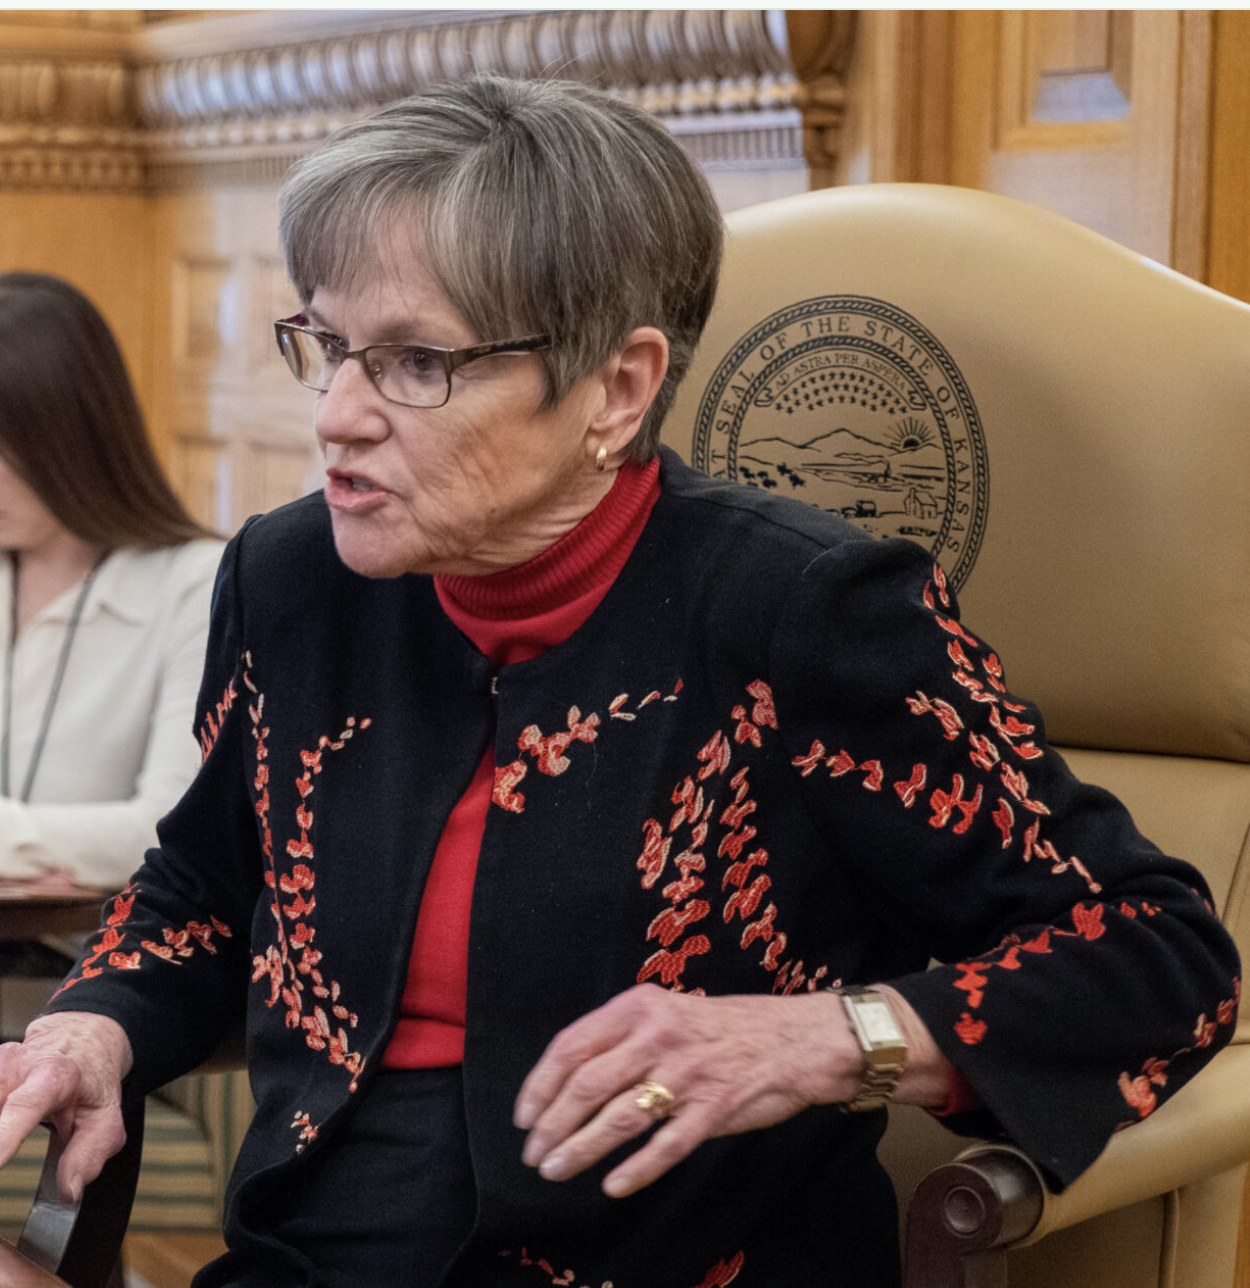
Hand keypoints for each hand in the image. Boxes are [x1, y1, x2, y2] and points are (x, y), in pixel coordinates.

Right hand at [0, 1012, 133, 1201]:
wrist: (86, 1039)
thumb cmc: (93, 1082)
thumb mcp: (106, 1117)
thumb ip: (89, 1155)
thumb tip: (68, 1192)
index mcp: (55, 1075)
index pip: (28, 1104)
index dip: (6, 1133)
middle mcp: (18, 1064)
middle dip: (1, 1136)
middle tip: (19, 1150)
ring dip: (1, 1130)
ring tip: (22, 1139)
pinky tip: (6, 1135)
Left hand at [513, 983, 863, 1198]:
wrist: (795, 1038)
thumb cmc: (724, 1029)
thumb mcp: (667, 1011)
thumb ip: (623, 1037)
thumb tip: (568, 1081)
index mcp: (640, 1006)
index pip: (572, 1044)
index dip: (540, 1084)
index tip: (524, 1116)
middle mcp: (659, 1034)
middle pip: (588, 1083)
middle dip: (552, 1124)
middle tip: (534, 1154)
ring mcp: (688, 1071)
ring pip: (620, 1117)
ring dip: (581, 1149)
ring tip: (556, 1170)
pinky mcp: (716, 1107)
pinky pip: (667, 1145)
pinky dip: (636, 1170)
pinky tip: (614, 1186)